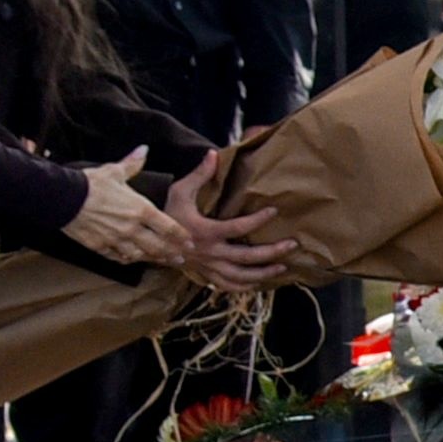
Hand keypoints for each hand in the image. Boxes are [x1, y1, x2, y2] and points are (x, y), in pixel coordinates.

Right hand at [62, 150, 194, 270]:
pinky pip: (118, 257)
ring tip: (160, 261)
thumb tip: (144, 149)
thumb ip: (133, 164)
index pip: (168, 227)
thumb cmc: (91, 183)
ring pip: (140, 255)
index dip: (181, 237)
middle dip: (171, 253)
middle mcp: (132, 228)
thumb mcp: (114, 171)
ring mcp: (116, 240)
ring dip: (152, 259)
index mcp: (141, 210)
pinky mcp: (100, 247)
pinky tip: (131, 259)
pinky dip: (127, 259)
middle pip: (158, 246)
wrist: (64, 198)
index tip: (189, 242)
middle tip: (181, 258)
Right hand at [166, 147, 298, 290]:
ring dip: (263, 274)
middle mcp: (210, 252)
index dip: (258, 220)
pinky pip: (227, 286)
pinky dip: (244, 287)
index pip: (238, 227)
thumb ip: (199, 175)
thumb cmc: (167, 213)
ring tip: (282, 266)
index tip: (274, 211)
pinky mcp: (205, 275)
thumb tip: (214, 154)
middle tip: (292, 244)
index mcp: (206, 231)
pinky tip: (259, 283)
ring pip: (240, 277)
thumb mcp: (180, 191)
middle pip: (246, 257)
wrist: (150, 240)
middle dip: (272, 252)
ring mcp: (208, 267)